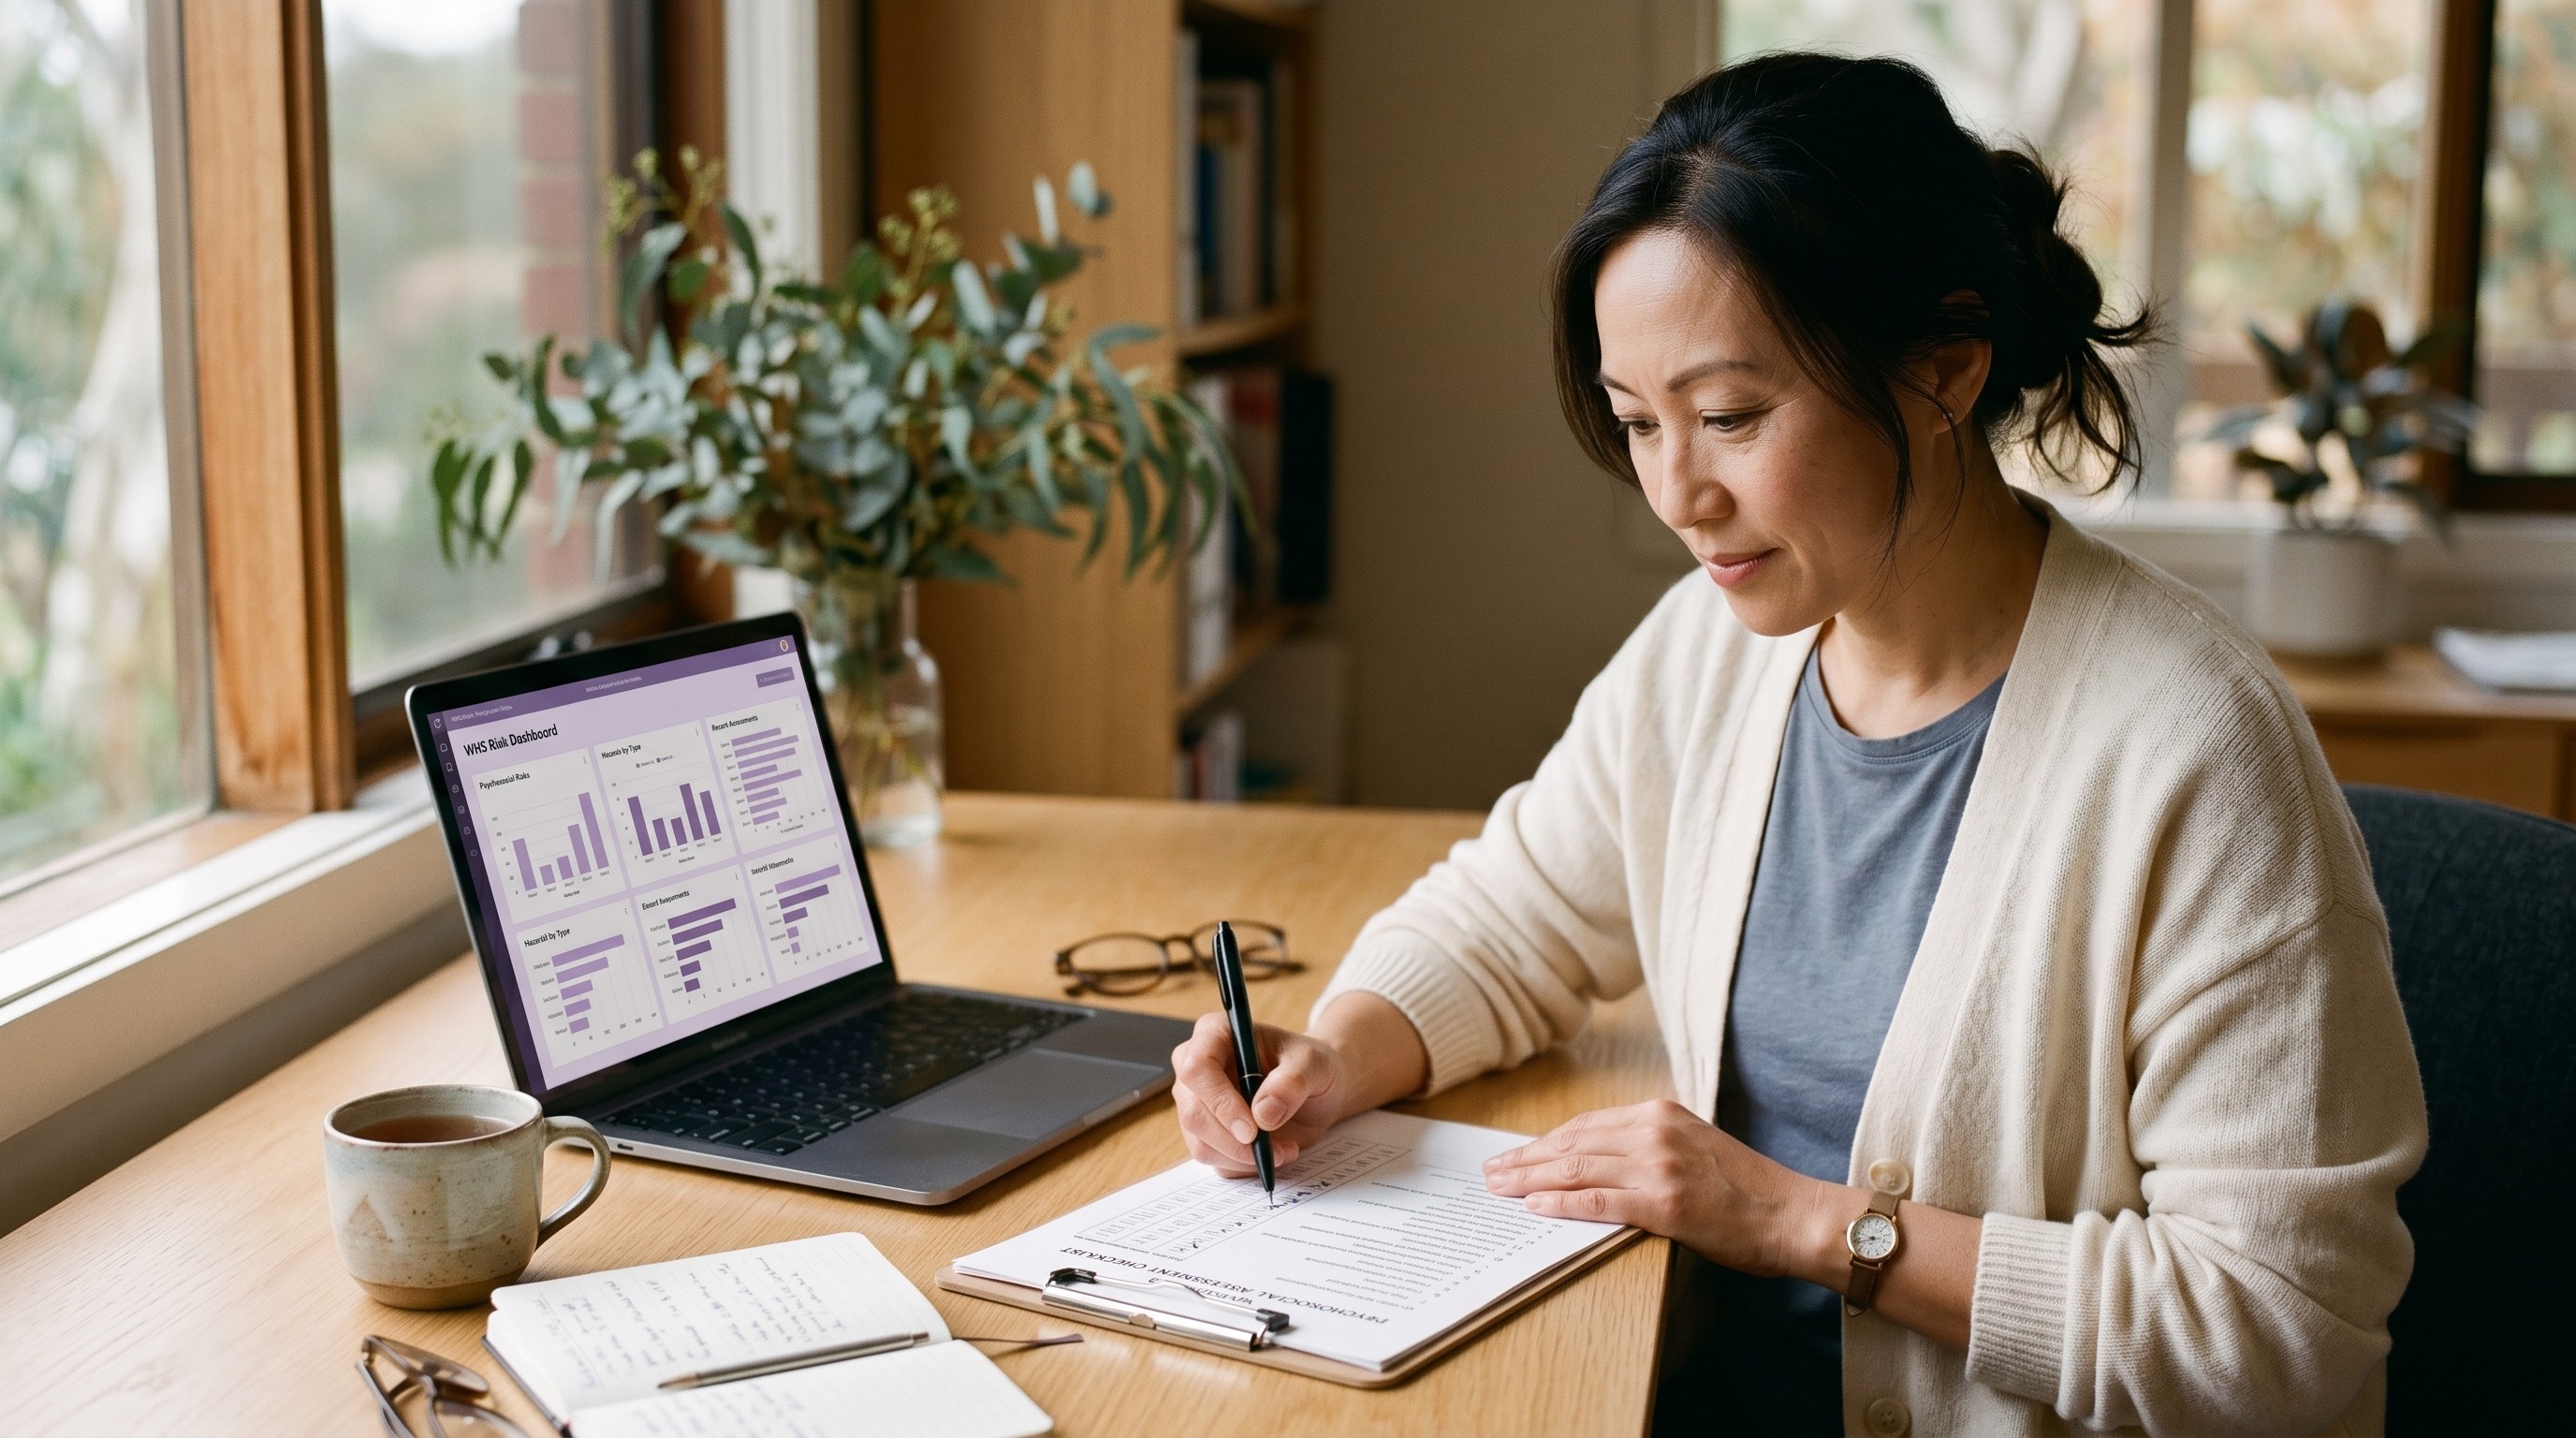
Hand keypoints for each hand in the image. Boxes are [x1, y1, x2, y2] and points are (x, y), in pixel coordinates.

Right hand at [1170, 1014, 1353, 1175]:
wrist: (1315, 1090)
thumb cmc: (1310, 1066)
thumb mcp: (1314, 1064)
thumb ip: (1292, 1083)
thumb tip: (1263, 1114)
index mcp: (1215, 1035)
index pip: (1196, 1068)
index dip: (1220, 1102)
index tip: (1252, 1129)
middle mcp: (1195, 1069)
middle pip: (1193, 1114)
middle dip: (1234, 1141)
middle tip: (1275, 1149)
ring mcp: (1196, 1104)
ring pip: (1201, 1144)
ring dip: (1244, 1158)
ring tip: (1284, 1149)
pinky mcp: (1205, 1133)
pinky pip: (1214, 1161)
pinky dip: (1245, 1165)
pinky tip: (1273, 1152)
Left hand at [1481, 1099, 1837, 1277]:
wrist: (1792, 1214)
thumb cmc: (1747, 1190)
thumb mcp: (1693, 1148)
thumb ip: (1647, 1148)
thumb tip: (1594, 1165)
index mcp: (1660, 1114)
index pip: (1585, 1126)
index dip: (1544, 1142)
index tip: (1516, 1154)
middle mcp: (1655, 1131)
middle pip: (1573, 1144)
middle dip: (1526, 1159)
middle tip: (1492, 1172)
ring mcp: (1659, 1166)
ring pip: (1577, 1169)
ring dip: (1531, 1180)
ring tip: (1500, 1189)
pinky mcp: (1665, 1203)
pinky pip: (1600, 1200)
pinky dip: (1563, 1203)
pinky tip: (1536, 1207)